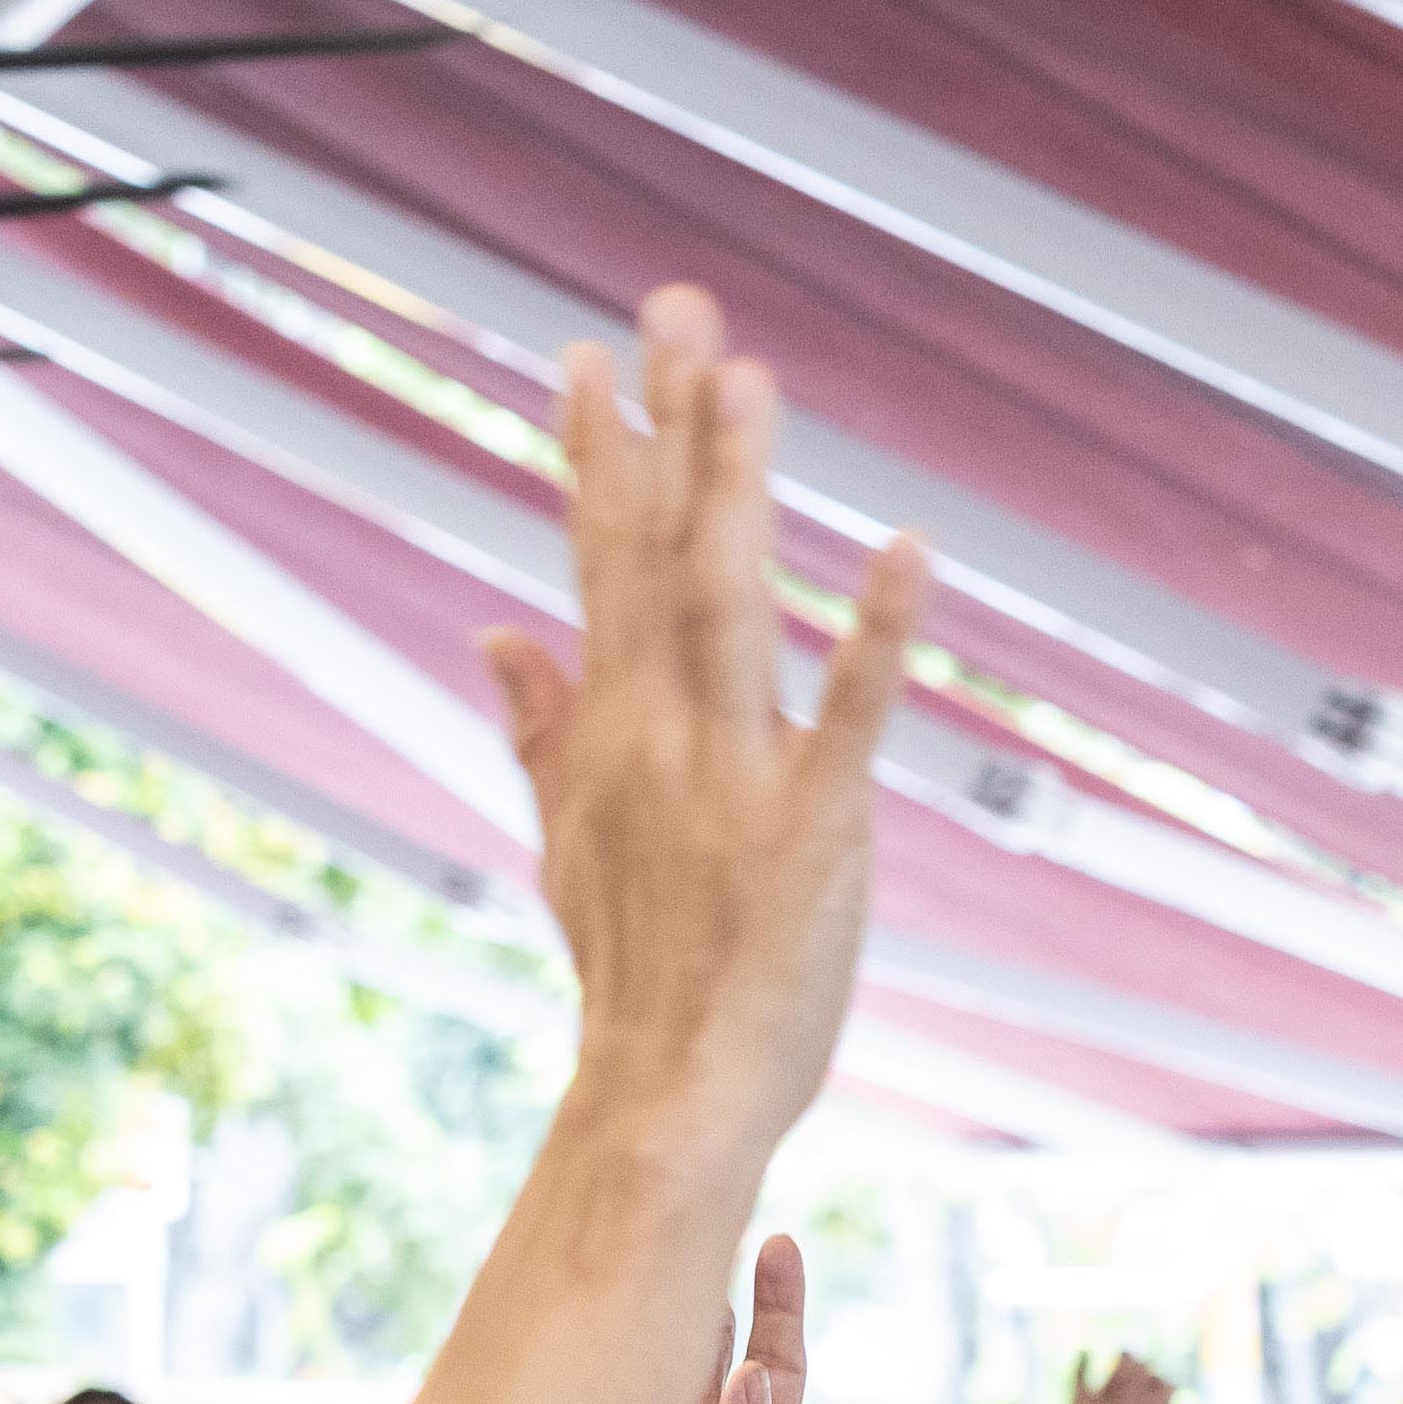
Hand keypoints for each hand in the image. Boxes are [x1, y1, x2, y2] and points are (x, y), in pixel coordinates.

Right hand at [475, 283, 923, 1146]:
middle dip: (668, 427)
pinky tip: (906, 549)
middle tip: (683, 308)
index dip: (599, 458)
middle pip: (658, 554)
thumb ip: (538, 730)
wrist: (667, 1095)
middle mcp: (659, 734)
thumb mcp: (566, 843)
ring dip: (738, 489)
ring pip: (730, 604)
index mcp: (609, 731)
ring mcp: (733, 776)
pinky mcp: (813, 829)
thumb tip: (496, 634)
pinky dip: (877, 631)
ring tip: (750, 380)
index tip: (593, 358)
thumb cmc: (633, 979)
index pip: (598, 565)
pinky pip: (851, 714)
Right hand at [559, 1238, 812, 1403]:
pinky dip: (589, 1376)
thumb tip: (755, 1374)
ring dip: (655, 1323)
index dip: (778, 1308)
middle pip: (711, 1357)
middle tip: (707, 1214)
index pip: (774, 1371)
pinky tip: (581, 1335)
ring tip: (652, 1254)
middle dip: (712, 1290)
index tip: (779, 1242)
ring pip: (652, 1379)